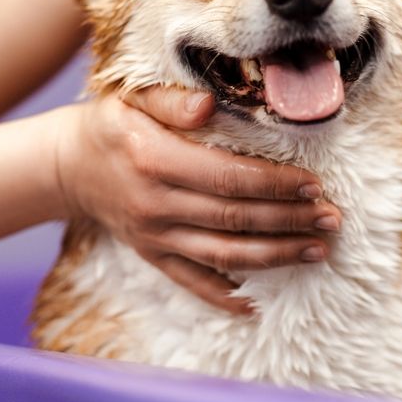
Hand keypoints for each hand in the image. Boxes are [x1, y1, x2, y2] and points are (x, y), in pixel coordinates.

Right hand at [50, 87, 341, 314]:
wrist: (69, 165)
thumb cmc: (113, 123)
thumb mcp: (134, 97)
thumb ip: (173, 100)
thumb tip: (210, 104)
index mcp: (155, 158)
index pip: (227, 177)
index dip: (273, 183)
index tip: (313, 184)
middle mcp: (155, 203)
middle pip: (234, 218)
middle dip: (289, 220)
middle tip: (332, 220)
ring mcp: (154, 235)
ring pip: (223, 253)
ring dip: (275, 255)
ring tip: (317, 250)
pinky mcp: (152, 254)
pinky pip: (191, 281)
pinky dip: (224, 296)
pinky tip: (257, 304)